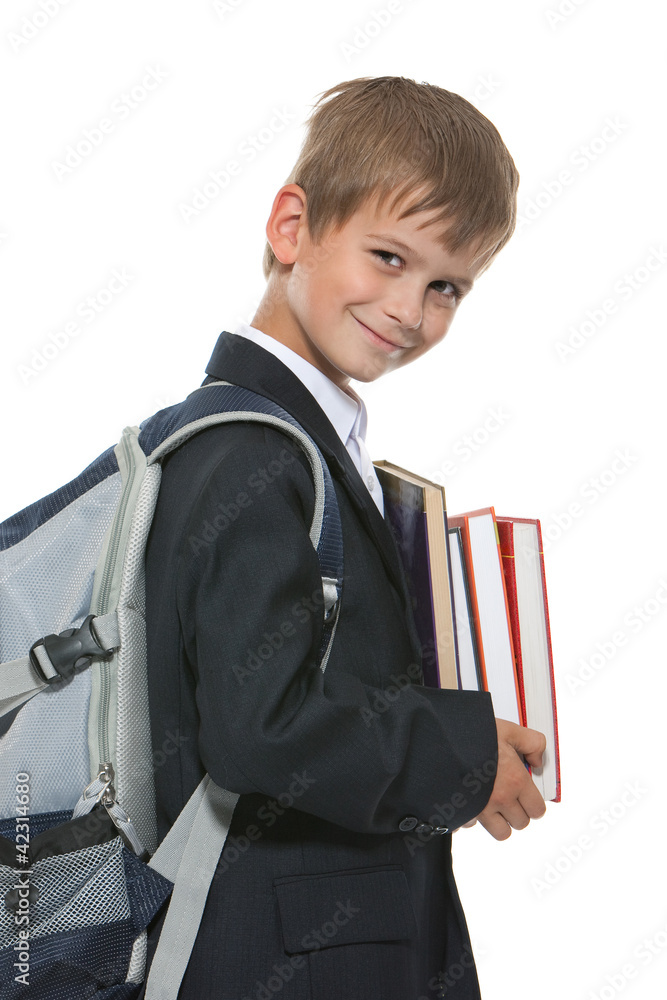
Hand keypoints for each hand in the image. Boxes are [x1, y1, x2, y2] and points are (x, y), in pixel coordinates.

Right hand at [468, 719, 546, 839]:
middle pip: (520, 823)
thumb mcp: (509, 730)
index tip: (529, 796)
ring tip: (494, 804)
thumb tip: (538, 761)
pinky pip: (472, 825)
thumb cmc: (473, 734)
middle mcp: (500, 799)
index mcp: (515, 781)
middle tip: (511, 796)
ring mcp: (480, 808)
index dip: (534, 803)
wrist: (440, 739)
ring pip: (501, 832)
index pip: (537, 809)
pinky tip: (471, 801)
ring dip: (500, 821)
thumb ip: (532, 743)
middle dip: (518, 811)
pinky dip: (473, 817)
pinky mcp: (461, 812)